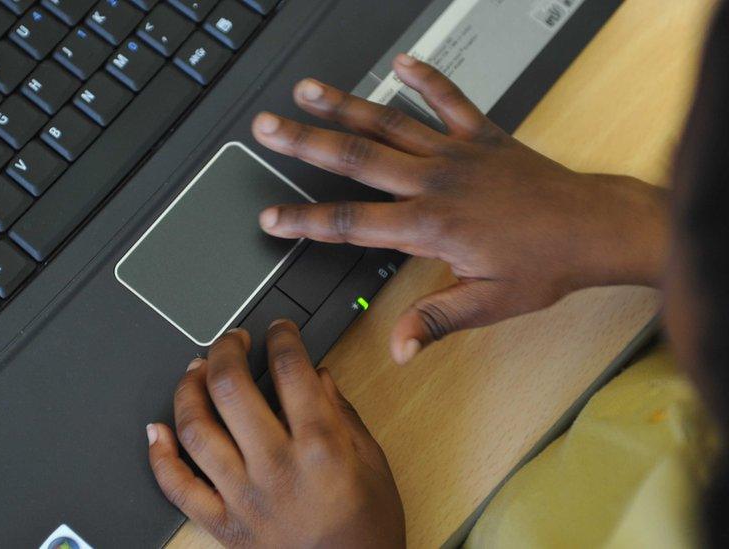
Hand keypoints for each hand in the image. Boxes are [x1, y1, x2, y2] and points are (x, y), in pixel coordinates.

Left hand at [147, 322, 405, 547]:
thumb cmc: (367, 529)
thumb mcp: (374, 462)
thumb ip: (343, 414)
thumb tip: (318, 375)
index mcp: (321, 448)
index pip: (291, 370)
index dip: (281, 337)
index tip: (278, 331)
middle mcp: (276, 468)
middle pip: (231, 389)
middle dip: (226, 350)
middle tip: (232, 341)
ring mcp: (244, 497)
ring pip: (196, 429)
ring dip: (189, 390)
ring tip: (196, 371)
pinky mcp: (224, 525)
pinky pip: (178, 487)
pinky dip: (160, 455)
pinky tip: (157, 430)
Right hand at [252, 54, 668, 363]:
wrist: (597, 227)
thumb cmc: (546, 264)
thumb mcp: (488, 304)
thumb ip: (436, 321)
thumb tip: (398, 348)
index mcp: (431, 226)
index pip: (352, 224)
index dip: (305, 223)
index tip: (272, 218)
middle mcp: (436, 181)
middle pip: (357, 158)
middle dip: (305, 143)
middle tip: (267, 129)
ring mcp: (457, 152)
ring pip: (390, 121)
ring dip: (345, 104)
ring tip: (309, 89)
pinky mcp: (482, 134)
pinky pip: (449, 98)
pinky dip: (425, 78)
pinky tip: (400, 62)